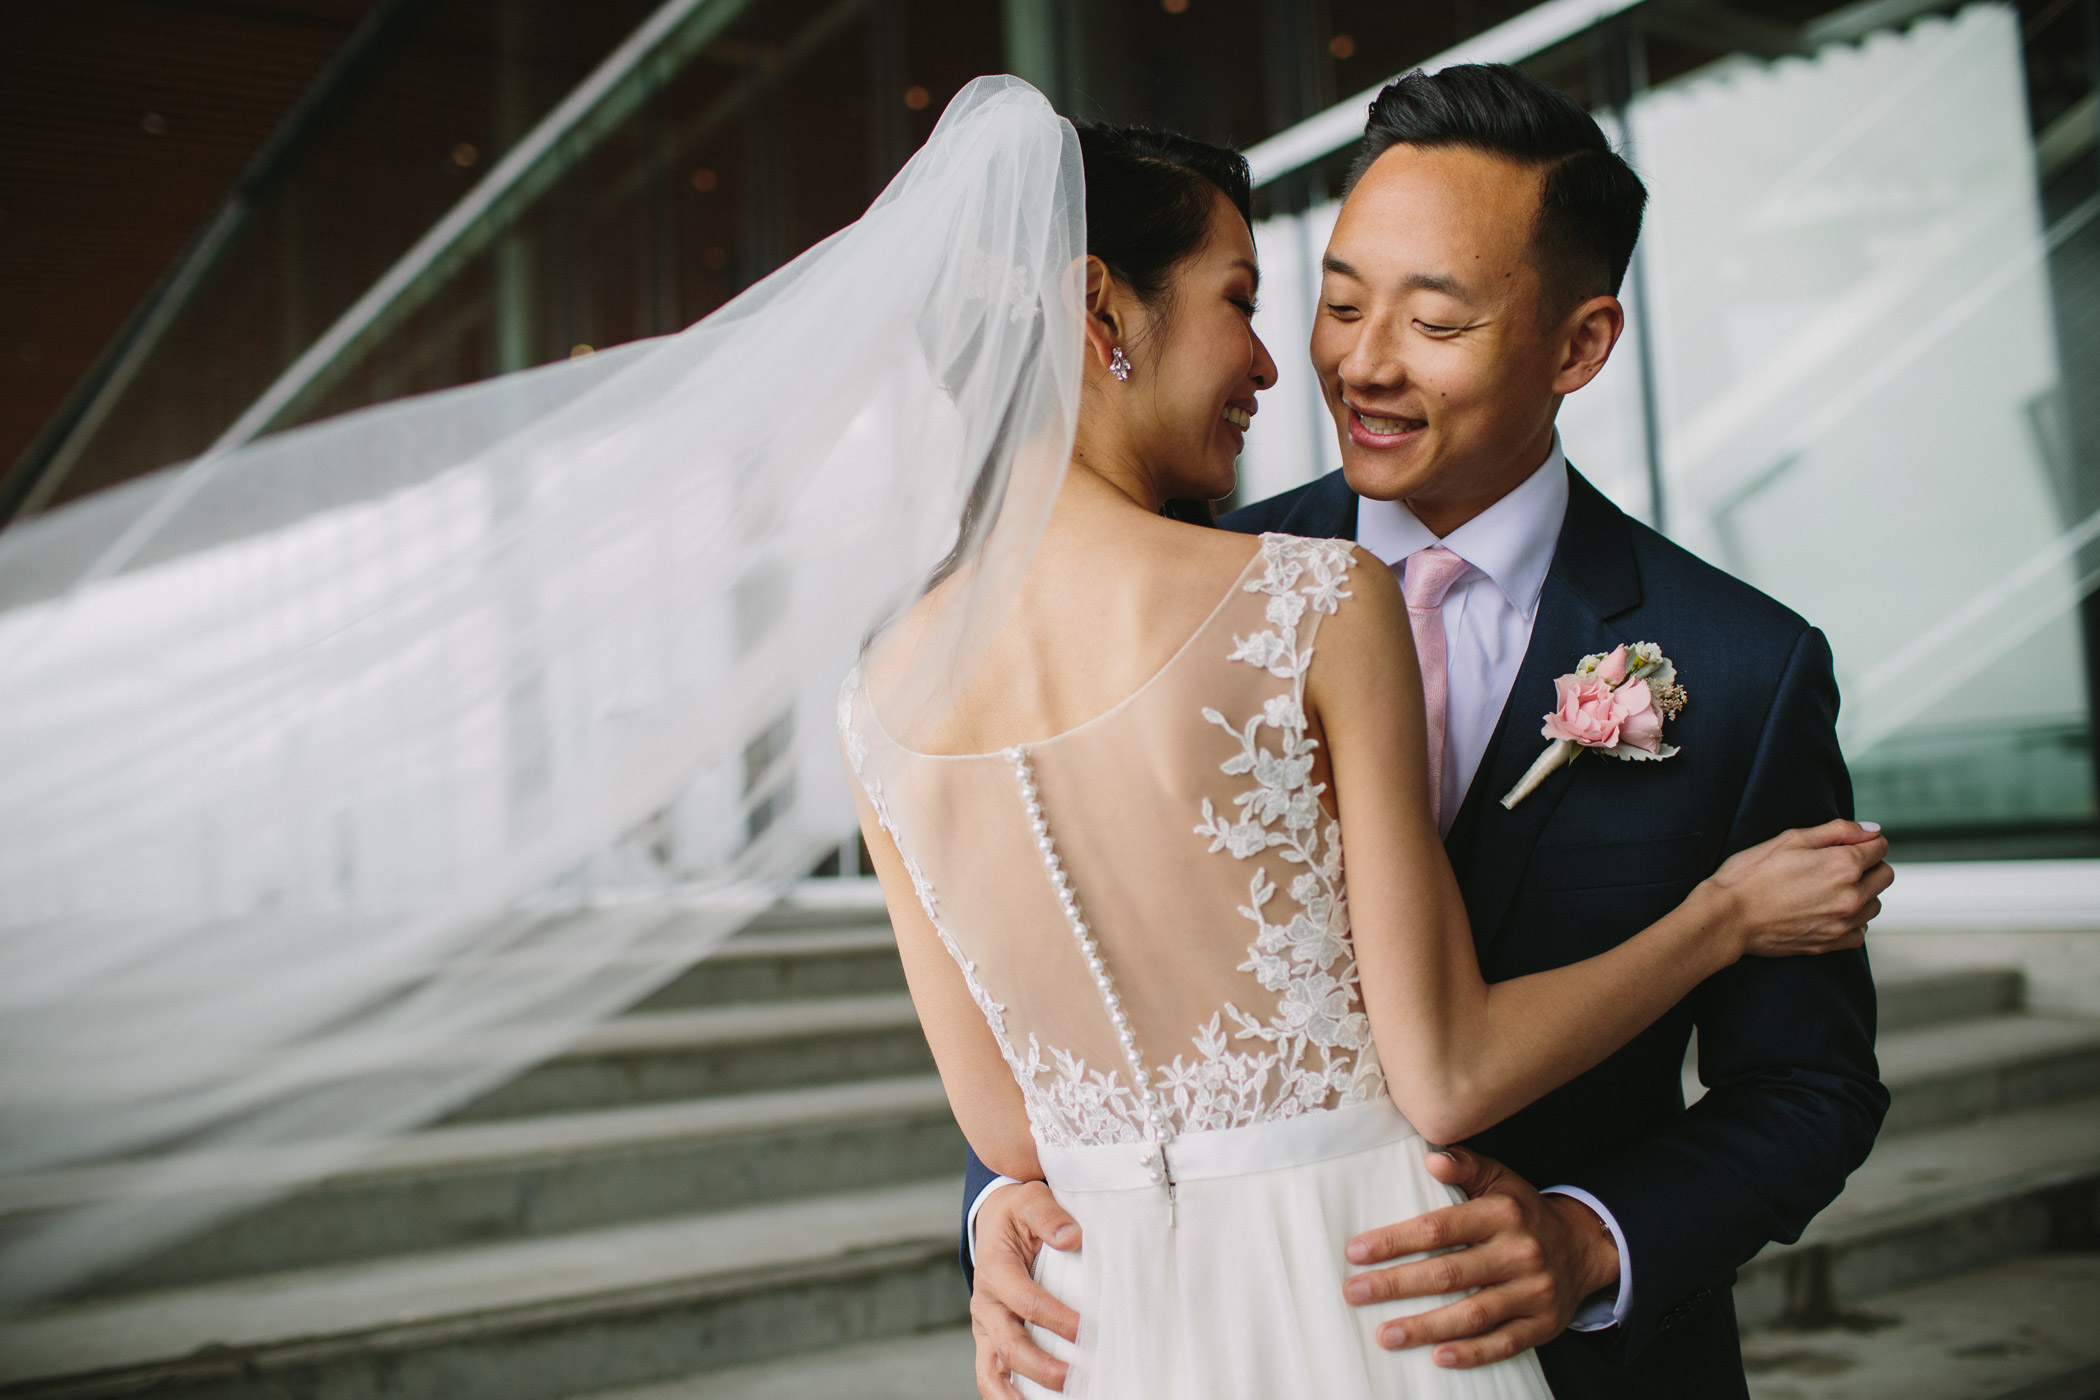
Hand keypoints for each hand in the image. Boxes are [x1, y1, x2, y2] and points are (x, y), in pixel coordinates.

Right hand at [970, 1180, 1081, 1397]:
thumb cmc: (1018, 1213)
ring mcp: (984, 1325)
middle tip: (1076, 1379)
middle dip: (1043, 1367)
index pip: (1026, 1301)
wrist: (993, 1221)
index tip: (1089, 1331)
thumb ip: (1049, 1216)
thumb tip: (1072, 1237)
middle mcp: (985, 1302)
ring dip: (1018, 1393)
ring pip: (992, 1369)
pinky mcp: (989, 1339)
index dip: (1057, 1319)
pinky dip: (1006, 1396)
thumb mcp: (1031, 1200)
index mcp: (995, 1268)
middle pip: (1010, 1344)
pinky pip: (990, 1375)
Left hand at [1342, 1148, 1617, 1367]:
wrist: (1583, 1246)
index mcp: (1502, 1213)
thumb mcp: (1500, 1179)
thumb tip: (1431, 1157)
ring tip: (1385, 1334)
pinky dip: (1471, 1353)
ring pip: (1473, 1314)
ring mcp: (1533, 1292)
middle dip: (1397, 1284)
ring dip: (1425, 1327)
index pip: (1440, 1227)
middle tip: (1354, 1292)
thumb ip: (1465, 1165)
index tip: (1356, 1251)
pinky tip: (1437, 1356)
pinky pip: (1504, 1343)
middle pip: (1449, 1273)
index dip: (1395, 1240)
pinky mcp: (1543, 1324)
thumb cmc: (1524, 1212)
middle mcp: (1519, 1253)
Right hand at [1703, 819, 1891, 959]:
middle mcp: (1852, 896)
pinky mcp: (1831, 944)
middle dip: (1869, 866)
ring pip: (1875, 904)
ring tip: (1829, 889)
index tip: (1846, 844)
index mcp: (1844, 865)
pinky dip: (1851, 922)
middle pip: (1885, 875)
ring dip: (1862, 894)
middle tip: (1837, 865)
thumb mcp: (1791, 839)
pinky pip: (1860, 932)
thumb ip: (1838, 831)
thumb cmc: (1751, 873)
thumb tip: (1873, 830)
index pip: (1880, 847)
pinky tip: (1828, 912)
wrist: (1727, 916)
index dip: (1865, 841)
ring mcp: (1843, 923)